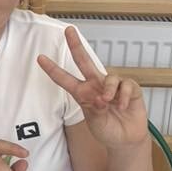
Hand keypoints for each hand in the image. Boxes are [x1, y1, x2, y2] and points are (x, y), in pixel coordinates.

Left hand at [36, 27, 147, 148]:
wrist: (125, 139)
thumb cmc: (107, 130)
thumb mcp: (95, 122)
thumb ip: (96, 110)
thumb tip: (102, 97)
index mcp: (83, 93)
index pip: (65, 79)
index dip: (53, 69)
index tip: (40, 58)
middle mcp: (96, 85)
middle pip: (84, 61)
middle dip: (76, 45)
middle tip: (68, 31)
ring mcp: (113, 86)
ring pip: (109, 77)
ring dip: (108, 90)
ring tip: (108, 102)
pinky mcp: (130, 89)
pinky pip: (126, 85)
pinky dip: (124, 96)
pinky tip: (123, 106)